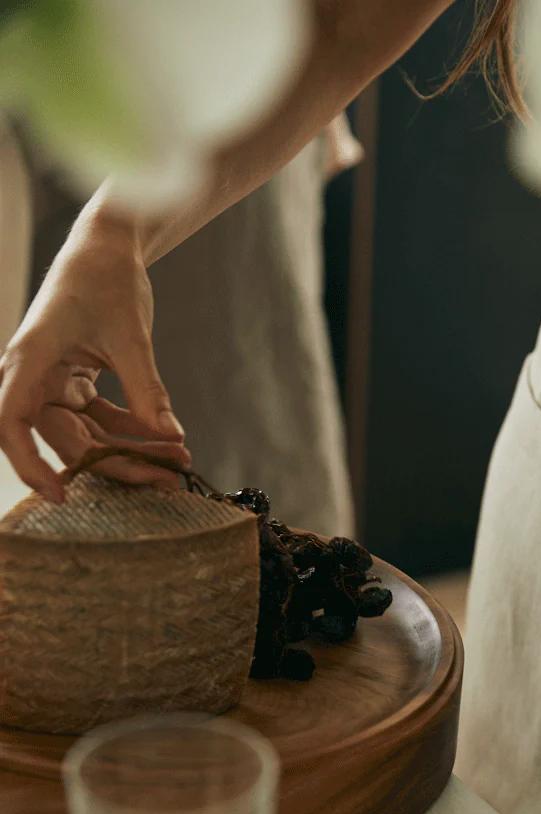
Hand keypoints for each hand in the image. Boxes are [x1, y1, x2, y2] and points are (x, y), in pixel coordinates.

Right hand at [0, 204, 187, 502]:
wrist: (108, 248)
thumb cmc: (107, 278)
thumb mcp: (131, 336)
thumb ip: (147, 390)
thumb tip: (171, 437)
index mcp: (30, 361)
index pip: (13, 423)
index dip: (29, 464)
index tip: (60, 494)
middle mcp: (34, 377)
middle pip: (68, 442)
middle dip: (119, 464)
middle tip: (167, 481)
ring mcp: (55, 384)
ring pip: (90, 438)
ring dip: (134, 453)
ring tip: (178, 464)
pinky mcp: (76, 385)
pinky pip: (103, 423)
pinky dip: (135, 434)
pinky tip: (168, 442)